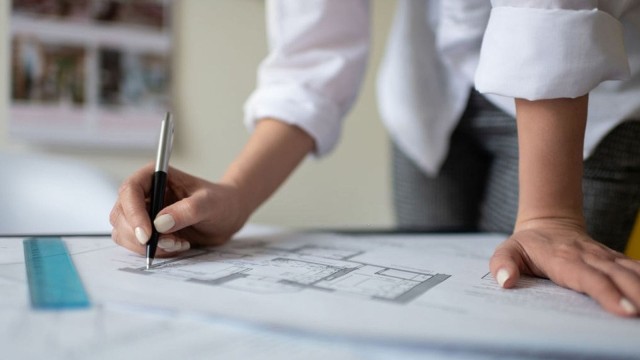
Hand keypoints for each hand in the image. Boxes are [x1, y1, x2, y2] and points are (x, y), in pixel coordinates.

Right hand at [110, 164, 249, 256]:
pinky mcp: (147, 230)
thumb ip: (188, 210)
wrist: (228, 216)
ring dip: (148, 246)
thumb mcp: (210, 204)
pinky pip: (135, 245)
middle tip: (170, 243)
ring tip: (179, 244)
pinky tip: (177, 246)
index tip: (148, 235)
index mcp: (156, 175)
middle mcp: (145, 193)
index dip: (133, 213)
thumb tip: (160, 223)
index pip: (130, 190)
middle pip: (120, 214)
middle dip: (140, 235)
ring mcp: (143, 212)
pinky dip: (154, 251)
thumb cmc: (221, 203)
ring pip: (124, 232)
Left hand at [490, 219, 639, 316]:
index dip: (606, 292)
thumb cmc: (526, 243)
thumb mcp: (507, 250)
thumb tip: (505, 280)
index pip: (587, 277)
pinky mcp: (613, 259)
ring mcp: (603, 257)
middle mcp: (588, 256)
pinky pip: (635, 267)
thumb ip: (502, 264)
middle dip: (634, 294)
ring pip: (629, 270)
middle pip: (615, 276)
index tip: (624, 309)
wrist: (547, 222)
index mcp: (562, 259)